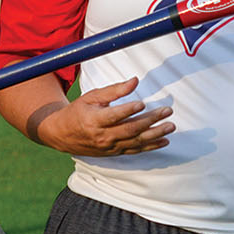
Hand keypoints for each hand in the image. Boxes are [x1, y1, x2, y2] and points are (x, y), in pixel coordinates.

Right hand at [29, 77, 174, 156]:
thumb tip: (135, 81)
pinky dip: (151, 146)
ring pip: (136, 142)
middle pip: (130, 129)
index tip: (142, 103)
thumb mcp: (91, 96)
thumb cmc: (78, 111)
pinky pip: (136, 150)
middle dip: (150, 120)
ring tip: (170, 126)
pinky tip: (164, 140)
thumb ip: (113, 90)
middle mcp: (103, 136)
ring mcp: (110, 146)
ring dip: (155, 134)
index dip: (128, 110)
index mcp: (94, 120)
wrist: (63, 135)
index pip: (114, 116)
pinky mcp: (115, 152)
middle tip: (167, 111)